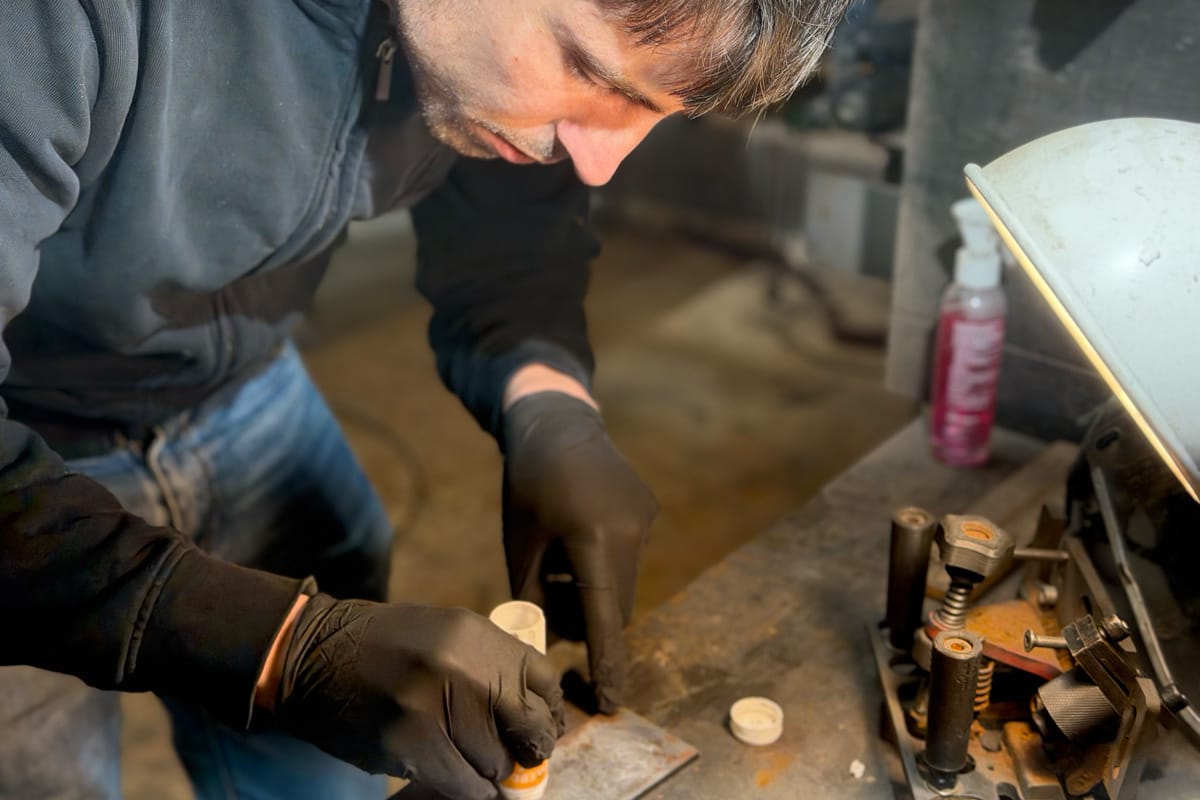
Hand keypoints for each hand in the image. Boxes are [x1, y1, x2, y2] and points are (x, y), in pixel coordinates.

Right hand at [273, 594, 562, 799]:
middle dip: (528, 748)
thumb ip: (491, 666)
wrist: (314, 655)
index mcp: (478, 636)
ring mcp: (437, 709)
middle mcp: (464, 669)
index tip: (541, 727)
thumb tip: (534, 714)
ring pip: (497, 763)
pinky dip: (471, 789)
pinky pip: (466, 786)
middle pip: (528, 726)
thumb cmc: (387, 647)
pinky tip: (460, 778)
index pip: (545, 681)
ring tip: (473, 760)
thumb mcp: (449, 637)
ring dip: (491, 770)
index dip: (548, 712)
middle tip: (518, 755)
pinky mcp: (412, 747)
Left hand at [502, 392, 657, 713]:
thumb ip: (533, 595)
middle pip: (615, 605)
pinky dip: (604, 565)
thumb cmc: (526, 483)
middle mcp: (630, 532)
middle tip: (551, 601)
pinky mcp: (647, 510)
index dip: (606, 663)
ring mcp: (644, 519)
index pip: (603, 619)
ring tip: (558, 560)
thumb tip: (544, 642)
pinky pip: (629, 555)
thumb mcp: (521, 543)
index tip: (611, 701)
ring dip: (595, 590)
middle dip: (588, 620)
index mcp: (594, 540)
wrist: (556, 420)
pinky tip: (576, 535)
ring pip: (623, 583)